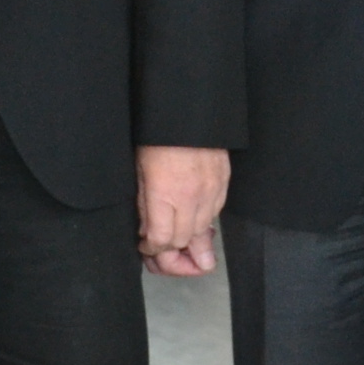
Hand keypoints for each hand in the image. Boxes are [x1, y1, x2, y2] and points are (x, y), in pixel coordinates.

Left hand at [137, 146, 229, 276]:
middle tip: (160, 251)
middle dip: (170, 252)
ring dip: (189, 240)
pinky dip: (203, 222)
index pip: (162, 240)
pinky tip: (193, 219)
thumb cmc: (158, 138)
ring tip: (178, 241)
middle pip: (183, 241)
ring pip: (202, 231)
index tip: (146, 246)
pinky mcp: (224, 183)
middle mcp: (191, 197)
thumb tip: (148, 231)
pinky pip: (215, 213)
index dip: (152, 249)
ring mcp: (211, 191)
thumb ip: (145, 205)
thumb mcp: (140, 172)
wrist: (188, 112)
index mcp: (165, 194)